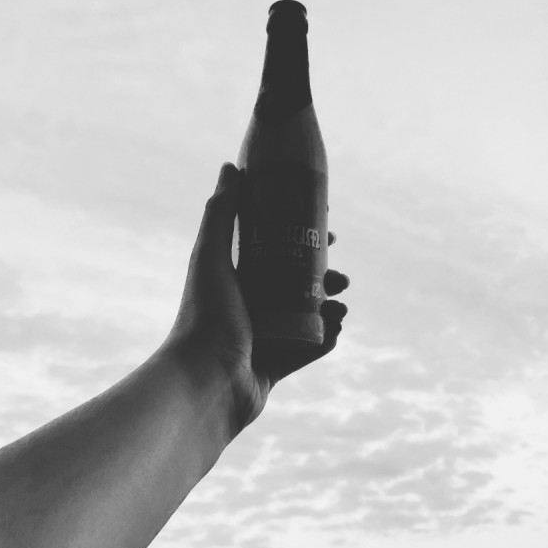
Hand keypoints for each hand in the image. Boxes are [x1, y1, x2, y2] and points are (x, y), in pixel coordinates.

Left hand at [168, 163, 348, 434]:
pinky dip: (327, 336)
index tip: (328, 230)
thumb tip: (232, 166)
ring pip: (307, 314)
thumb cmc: (206, 317)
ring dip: (330, 306)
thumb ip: (222, 213)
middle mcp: (249, 305)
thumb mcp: (212, 258)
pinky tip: (338, 327)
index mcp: (236, 278)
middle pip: (296, 283)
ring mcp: (264, 336)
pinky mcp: (276, 364)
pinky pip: (310, 347)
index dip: (303, 238)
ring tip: (342, 304)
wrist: (205, 382)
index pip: (275, 250)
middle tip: (340, 274)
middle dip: (324, 275)